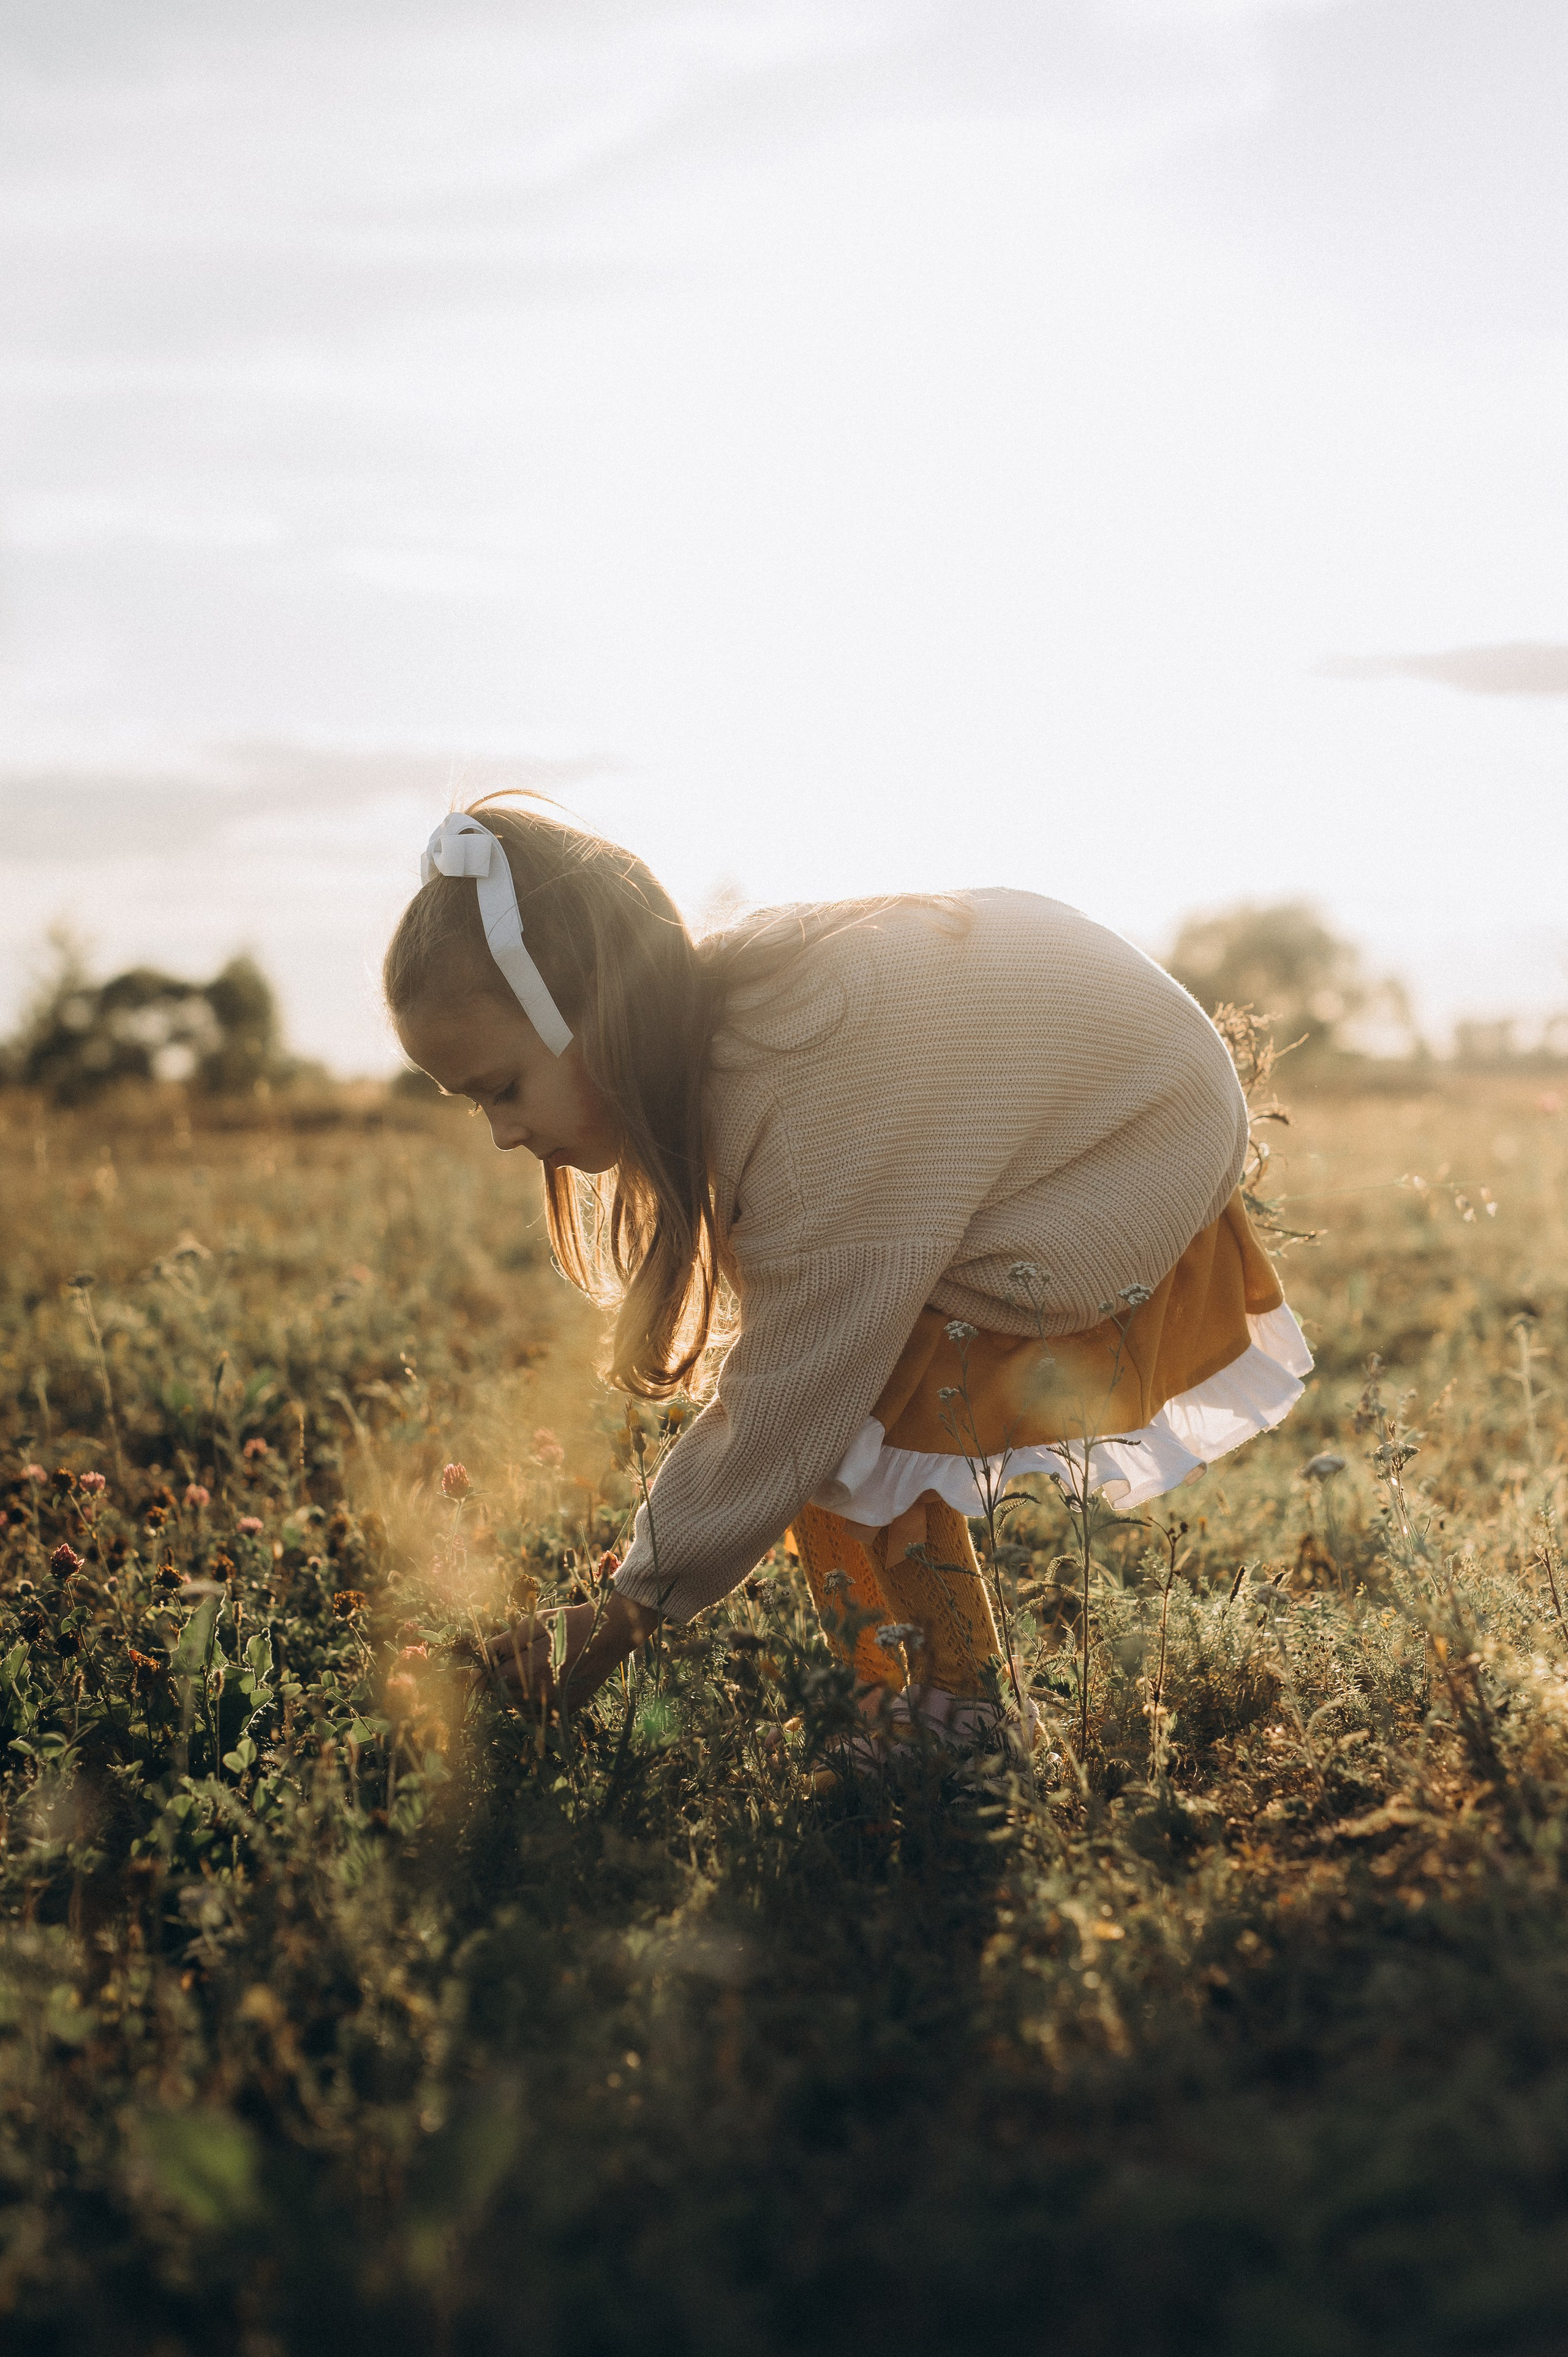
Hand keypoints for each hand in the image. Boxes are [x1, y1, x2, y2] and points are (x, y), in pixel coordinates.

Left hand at [470, 1590, 654, 1711]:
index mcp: (528, 1671)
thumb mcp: (532, 1625)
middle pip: (502, 1693)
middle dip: (500, 1677)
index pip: (489, 1680)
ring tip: (532, 1665)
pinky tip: (542, 1679)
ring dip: (515, 1689)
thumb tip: (475, 1657)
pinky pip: (536, 1712)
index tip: (475, 1665)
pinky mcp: (567, 1709)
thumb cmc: (568, 1623)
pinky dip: (531, 1700)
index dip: (480, 1672)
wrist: (610, 1633)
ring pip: (517, 1705)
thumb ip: (501, 1644)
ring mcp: (554, 1705)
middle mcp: (540, 1695)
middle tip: (514, 1656)